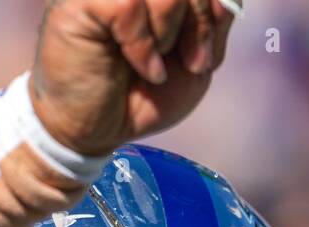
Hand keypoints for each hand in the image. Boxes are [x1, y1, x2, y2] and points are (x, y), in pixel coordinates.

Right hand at [31, 0, 238, 157]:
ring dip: (169, 33)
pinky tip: (142, 68)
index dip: (214, 9)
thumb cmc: (142, 95)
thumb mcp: (195, 62)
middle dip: (200, 23)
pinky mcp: (82, 1)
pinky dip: (143, 46)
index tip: (207, 54)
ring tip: (156, 66)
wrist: (97, 131)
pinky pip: (128, 5)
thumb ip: (214, 24)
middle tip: (192, 63)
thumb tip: (227, 0)